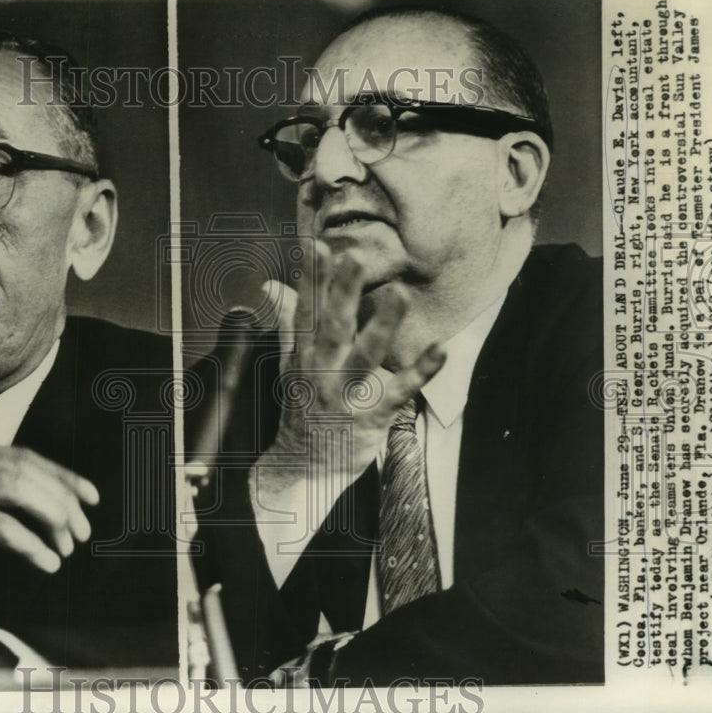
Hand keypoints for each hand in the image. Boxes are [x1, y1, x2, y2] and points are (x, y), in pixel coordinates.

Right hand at [0, 430, 99, 571]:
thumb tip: (32, 499)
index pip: (25, 455)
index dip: (63, 475)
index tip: (90, 496)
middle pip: (28, 469)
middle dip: (63, 500)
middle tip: (83, 530)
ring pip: (19, 489)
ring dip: (52, 518)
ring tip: (68, 546)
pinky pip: (0, 525)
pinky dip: (29, 543)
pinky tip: (45, 561)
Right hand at [260, 241, 444, 484]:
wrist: (304, 468)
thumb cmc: (303, 408)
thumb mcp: (289, 363)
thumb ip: (287, 320)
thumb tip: (271, 285)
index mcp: (304, 354)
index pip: (306, 310)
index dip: (311, 278)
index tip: (317, 245)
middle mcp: (321, 371)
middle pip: (333, 327)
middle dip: (343, 292)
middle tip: (354, 257)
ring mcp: (345, 394)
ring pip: (364, 356)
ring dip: (382, 325)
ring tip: (399, 294)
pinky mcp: (371, 416)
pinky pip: (399, 391)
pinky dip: (421, 371)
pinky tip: (441, 349)